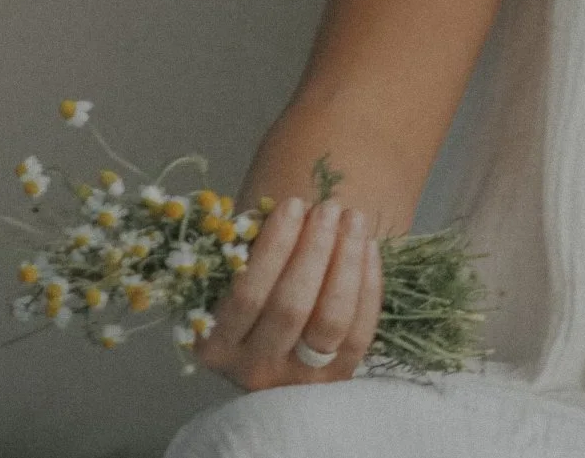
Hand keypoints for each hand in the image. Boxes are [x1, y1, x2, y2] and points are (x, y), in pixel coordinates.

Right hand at [194, 196, 383, 392]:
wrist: (272, 350)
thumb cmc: (251, 289)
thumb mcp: (233, 275)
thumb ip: (250, 250)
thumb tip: (291, 211)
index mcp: (216, 343)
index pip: (248, 293)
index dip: (275, 246)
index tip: (293, 203)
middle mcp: (253, 369)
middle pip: (291, 306)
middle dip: (314, 249)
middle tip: (328, 207)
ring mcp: (297, 378)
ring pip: (330, 320)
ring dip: (345, 262)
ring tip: (352, 218)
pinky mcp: (336, 379)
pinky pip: (360, 332)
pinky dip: (368, 285)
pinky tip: (368, 246)